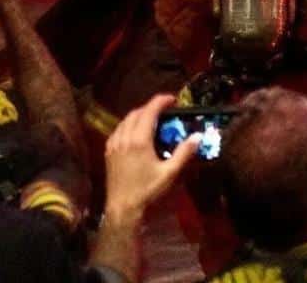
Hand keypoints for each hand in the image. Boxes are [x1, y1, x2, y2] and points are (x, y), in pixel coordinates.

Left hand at [104, 93, 199, 219]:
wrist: (122, 207)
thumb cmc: (147, 189)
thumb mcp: (169, 172)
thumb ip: (183, 153)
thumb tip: (197, 136)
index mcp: (139, 139)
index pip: (150, 110)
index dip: (162, 101)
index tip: (173, 100)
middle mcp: (125, 137)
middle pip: (137, 112)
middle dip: (151, 107)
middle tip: (165, 111)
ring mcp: (114, 143)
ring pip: (125, 120)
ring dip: (139, 115)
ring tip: (151, 120)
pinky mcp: (108, 151)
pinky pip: (118, 130)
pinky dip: (128, 125)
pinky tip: (134, 133)